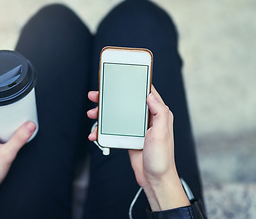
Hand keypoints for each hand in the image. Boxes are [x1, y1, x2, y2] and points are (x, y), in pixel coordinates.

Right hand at [87, 86, 188, 210]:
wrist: (155, 179)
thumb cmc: (162, 159)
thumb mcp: (162, 133)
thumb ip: (159, 112)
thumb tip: (150, 95)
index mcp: (158, 114)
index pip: (146, 92)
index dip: (134, 82)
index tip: (121, 76)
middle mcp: (147, 119)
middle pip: (126, 101)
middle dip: (110, 97)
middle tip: (96, 95)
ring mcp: (136, 128)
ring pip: (117, 114)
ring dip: (103, 113)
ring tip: (93, 114)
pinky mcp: (128, 137)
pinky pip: (113, 129)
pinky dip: (103, 130)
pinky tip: (95, 133)